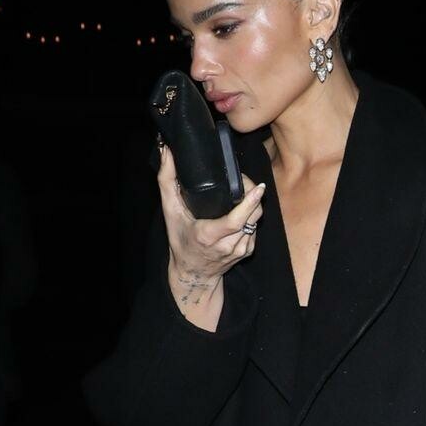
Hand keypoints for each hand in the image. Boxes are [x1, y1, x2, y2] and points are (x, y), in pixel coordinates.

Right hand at [160, 140, 264, 311]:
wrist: (194, 273)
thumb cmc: (180, 241)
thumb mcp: (169, 211)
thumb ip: (167, 181)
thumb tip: (167, 152)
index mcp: (209, 236)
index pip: (236, 219)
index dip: (250, 202)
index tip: (258, 187)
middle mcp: (227, 245)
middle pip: (252, 217)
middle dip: (254, 197)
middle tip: (247, 181)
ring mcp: (239, 250)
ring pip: (256, 222)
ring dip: (254, 206)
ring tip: (244, 192)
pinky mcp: (247, 252)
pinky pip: (255, 229)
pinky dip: (251, 218)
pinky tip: (242, 210)